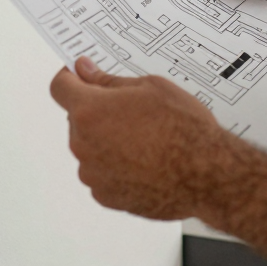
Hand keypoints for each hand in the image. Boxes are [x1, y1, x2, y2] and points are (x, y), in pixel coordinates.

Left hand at [50, 56, 234, 219]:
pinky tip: (144, 160)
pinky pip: (102, 172)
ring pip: (90, 147)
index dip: (71, 77)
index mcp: (90, 112)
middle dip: (97, 110)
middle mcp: (84, 145)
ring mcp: (93, 174)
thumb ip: (109, 80)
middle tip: (131, 109)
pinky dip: (115, 165)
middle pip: (77, 119)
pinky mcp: (106, 196)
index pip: (60, 87)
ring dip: (106, 139)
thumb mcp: (150, 87)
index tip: (82, 75)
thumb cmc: (183, 129)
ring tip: (145, 138)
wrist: (206, 173)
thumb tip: (86, 71)